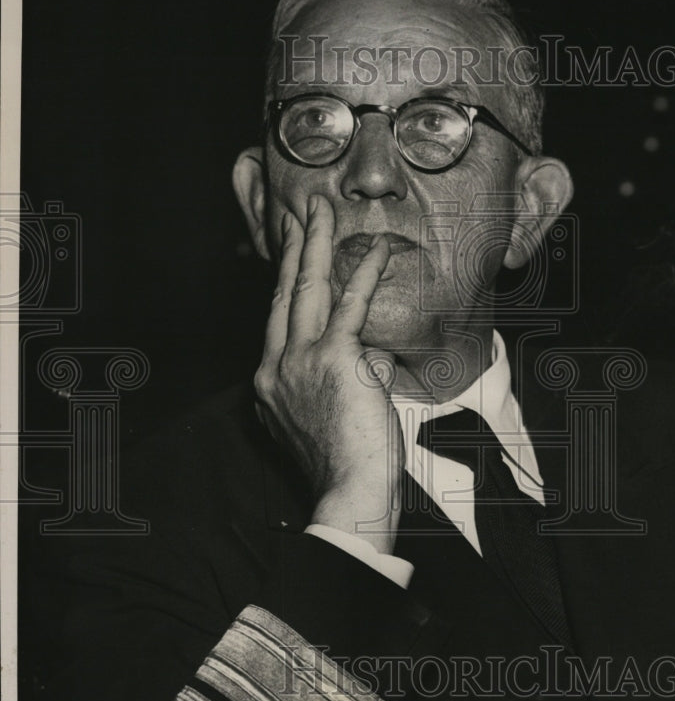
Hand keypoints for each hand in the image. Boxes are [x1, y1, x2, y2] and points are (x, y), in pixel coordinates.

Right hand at [255, 194, 404, 553]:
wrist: (348, 491)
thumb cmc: (345, 463)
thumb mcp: (326, 417)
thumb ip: (343, 380)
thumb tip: (374, 356)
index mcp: (270, 381)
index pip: (277, 319)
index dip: (284, 281)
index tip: (290, 255)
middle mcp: (275, 366)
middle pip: (282, 294)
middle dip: (290, 248)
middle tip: (298, 213)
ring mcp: (298, 361)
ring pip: (305, 289)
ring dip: (314, 243)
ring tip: (321, 209)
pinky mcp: (333, 359)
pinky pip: (351, 306)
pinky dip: (366, 273)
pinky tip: (378, 247)